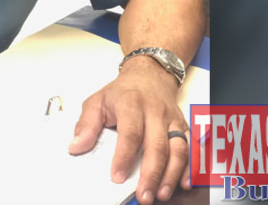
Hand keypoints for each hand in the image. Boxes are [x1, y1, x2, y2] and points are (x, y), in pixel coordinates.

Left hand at [69, 59, 189, 203]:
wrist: (150, 75)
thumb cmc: (123, 92)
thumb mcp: (97, 101)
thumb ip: (86, 124)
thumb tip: (76, 146)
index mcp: (132, 104)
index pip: (130, 133)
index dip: (124, 156)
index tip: (116, 176)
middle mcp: (156, 112)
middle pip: (157, 145)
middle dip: (151, 173)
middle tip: (143, 195)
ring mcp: (172, 120)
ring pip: (178, 148)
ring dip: (171, 174)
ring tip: (161, 194)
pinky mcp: (184, 127)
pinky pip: (191, 148)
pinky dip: (191, 167)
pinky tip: (183, 183)